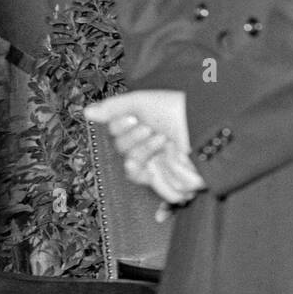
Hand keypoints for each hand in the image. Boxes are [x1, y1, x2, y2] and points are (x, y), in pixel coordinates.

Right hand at [85, 91, 206, 206]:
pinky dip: (168, 179)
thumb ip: (114, 107)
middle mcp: (151, 152)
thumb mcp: (143, 101)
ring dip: (147, 153)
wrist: (207, 119)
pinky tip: (171, 158)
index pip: (119, 141)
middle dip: (137, 142)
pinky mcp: (180, 181)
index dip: (123, 130)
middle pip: (126, 158)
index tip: (136, 118)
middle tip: (152, 130)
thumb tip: (86, 112)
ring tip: (165, 140)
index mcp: (142, 133)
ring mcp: (165, 167)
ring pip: (137, 174)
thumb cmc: (177, 108)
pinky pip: (166, 192)